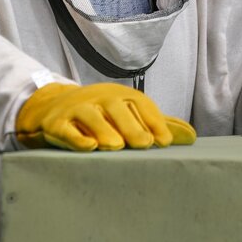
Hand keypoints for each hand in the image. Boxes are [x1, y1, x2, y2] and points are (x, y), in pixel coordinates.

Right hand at [16, 83, 195, 151]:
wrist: (50, 108)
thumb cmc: (98, 114)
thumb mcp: (126, 114)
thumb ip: (156, 125)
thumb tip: (192, 136)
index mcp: (119, 95)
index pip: (139, 103)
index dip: (153, 121)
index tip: (165, 142)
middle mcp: (98, 98)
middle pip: (116, 108)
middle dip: (131, 125)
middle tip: (145, 144)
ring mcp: (75, 109)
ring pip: (91, 116)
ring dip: (104, 129)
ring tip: (116, 146)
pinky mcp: (55, 124)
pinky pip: (65, 129)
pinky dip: (76, 138)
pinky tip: (89, 146)